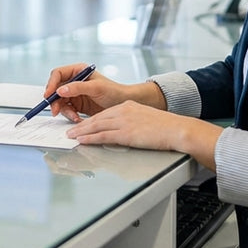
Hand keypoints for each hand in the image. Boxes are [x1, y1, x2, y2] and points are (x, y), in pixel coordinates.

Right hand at [43, 63, 164, 121]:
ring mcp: (75, 93)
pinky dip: (70, 115)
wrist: (123, 105)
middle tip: (55, 110)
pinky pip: (66, 110)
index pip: (58, 74)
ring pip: (59, 101)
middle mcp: (74, 81)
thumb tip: (60, 89)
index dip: (51, 84)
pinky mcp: (77, 104)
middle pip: (55, 89)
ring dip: (64, 110)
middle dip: (55, 100)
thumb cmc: (114, 91)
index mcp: (78, 71)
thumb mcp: (96, 88)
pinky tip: (77, 118)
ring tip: (74, 117)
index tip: (49, 94)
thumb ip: (78, 87)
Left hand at [66, 102, 220, 168]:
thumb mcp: (145, 118)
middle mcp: (123, 111)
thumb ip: (132, 122)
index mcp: (128, 106)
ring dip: (81, 131)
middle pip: (97, 118)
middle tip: (70, 130)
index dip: (90, 120)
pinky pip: (103, 136)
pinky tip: (82, 140)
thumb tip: (124, 131)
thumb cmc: (165, 127)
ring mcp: (124, 122)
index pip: (104, 113)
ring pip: (96, 126)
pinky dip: (90, 138)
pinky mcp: (126, 133)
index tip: (82, 124)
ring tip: (71, 136)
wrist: (177, 129)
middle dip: (81, 125)